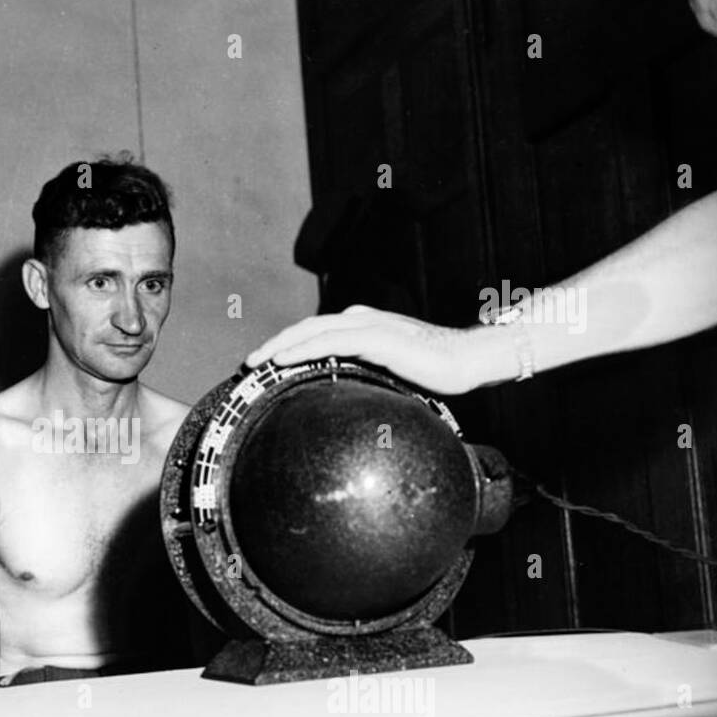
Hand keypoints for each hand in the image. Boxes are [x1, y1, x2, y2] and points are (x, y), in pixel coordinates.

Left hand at [245, 305, 477, 393]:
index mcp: (363, 327)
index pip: (317, 332)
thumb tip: (345, 396)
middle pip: (306, 327)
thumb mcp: (391, 373)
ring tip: (256, 361)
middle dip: (274, 343)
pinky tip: (281, 360)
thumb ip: (367, 374)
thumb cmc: (434, 371)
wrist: (467, 361)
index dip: (288, 344)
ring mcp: (368, 326)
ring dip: (279, 345)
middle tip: (248, 362)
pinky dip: (300, 349)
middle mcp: (361, 320)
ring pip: (311, 330)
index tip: (264, 362)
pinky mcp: (376, 337)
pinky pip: (329, 341)